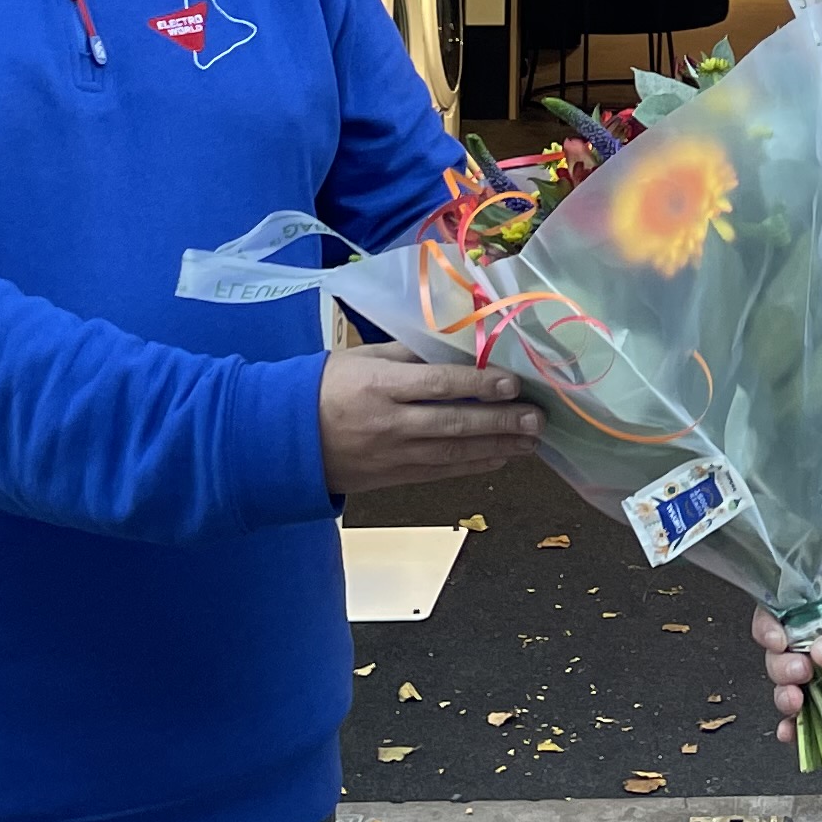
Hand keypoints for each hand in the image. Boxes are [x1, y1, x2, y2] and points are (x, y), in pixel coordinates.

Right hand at [316, 343, 541, 495]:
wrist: (284, 440)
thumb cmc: (326, 387)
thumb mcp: (363, 357)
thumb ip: (409, 352)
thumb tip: (458, 344)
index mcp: (381, 385)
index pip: (438, 385)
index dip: (479, 384)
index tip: (514, 384)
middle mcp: (390, 423)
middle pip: (453, 423)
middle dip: (500, 423)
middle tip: (537, 420)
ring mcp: (393, 455)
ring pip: (453, 453)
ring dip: (496, 447)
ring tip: (531, 442)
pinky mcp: (393, 477)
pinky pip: (440, 472)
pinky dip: (473, 465)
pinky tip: (500, 458)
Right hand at [755, 585, 821, 740]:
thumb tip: (818, 653)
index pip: (783, 615)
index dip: (770, 627)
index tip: (778, 641)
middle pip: (782, 657)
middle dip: (781, 668)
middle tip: (798, 675)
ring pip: (794, 691)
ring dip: (785, 699)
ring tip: (794, 704)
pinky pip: (816, 720)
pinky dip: (800, 730)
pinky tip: (792, 734)